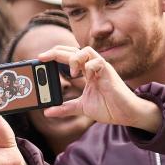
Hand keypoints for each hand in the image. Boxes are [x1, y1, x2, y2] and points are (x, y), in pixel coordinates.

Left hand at [38, 46, 162, 132]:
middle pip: (73, 50)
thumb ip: (65, 108)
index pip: (68, 56)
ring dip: (74, 57)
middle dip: (57, 51)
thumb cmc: (108, 107)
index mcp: (85, 72)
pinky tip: (87, 76)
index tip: (39, 58)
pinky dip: (90, 66)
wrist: (125, 114)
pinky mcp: (109, 73)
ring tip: (71, 72)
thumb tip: (47, 112)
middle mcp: (92, 67)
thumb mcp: (81, 107)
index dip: (54, 55)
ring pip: (86, 50)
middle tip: (43, 57)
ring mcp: (101, 68)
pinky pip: (98, 61)